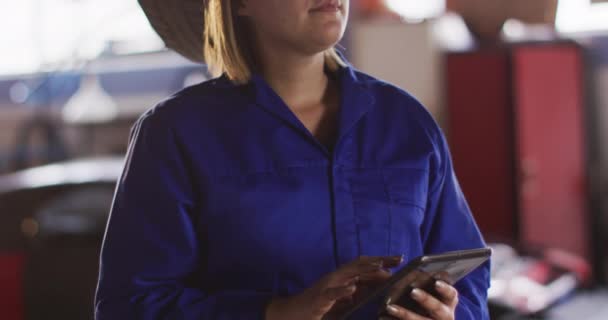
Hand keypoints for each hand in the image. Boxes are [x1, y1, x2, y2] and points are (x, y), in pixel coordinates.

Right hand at [265, 255, 403, 319]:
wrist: (292, 314)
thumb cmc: (317, 308)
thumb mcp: (342, 301)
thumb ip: (356, 295)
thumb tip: (374, 290)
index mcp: (343, 279)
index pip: (365, 266)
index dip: (382, 262)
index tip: (399, 260)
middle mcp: (336, 278)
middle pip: (360, 265)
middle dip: (380, 261)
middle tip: (399, 258)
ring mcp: (327, 286)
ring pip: (348, 274)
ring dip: (364, 270)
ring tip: (380, 267)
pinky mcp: (319, 298)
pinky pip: (332, 292)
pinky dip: (342, 290)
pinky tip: (352, 288)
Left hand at [383, 281, 458, 319]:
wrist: (422, 318)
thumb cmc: (424, 300)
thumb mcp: (429, 292)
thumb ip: (424, 282)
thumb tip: (413, 271)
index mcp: (448, 301)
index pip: (451, 294)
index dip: (445, 288)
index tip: (435, 282)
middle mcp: (445, 316)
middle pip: (437, 308)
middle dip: (425, 299)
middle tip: (412, 291)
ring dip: (405, 314)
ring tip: (389, 307)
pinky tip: (382, 317)